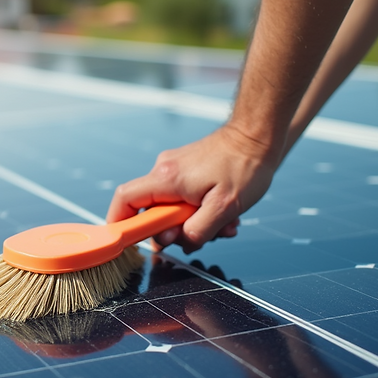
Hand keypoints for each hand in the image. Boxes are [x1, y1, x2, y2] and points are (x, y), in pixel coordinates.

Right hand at [106, 124, 278, 253]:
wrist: (258, 136)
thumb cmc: (245, 167)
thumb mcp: (224, 208)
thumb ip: (197, 231)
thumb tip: (183, 242)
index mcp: (166, 178)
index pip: (125, 200)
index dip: (119, 223)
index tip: (127, 241)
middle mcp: (164, 170)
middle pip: (151, 211)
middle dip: (175, 230)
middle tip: (203, 236)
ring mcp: (174, 169)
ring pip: (171, 208)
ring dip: (194, 223)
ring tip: (224, 224)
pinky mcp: (186, 170)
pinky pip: (183, 199)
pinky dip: (200, 212)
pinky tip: (224, 216)